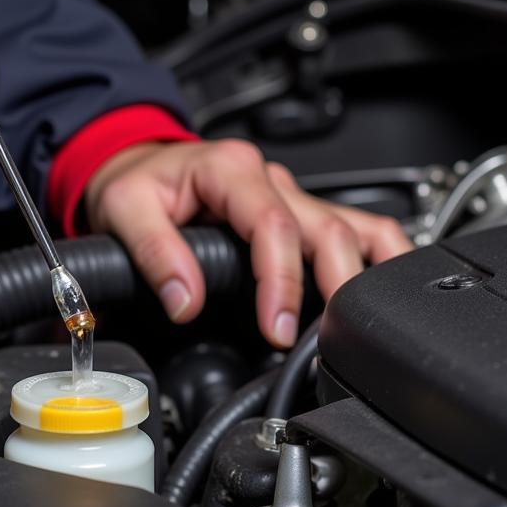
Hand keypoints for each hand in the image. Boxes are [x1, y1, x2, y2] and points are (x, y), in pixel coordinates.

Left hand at [83, 139, 412, 347]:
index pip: (273, 224)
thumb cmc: (138, 183)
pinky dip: (379, 258)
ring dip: (368, 273)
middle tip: (324, 341)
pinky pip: (356, 230)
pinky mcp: (300, 214)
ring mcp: (292, 195)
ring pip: (355, 226)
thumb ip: (154, 253)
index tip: (276, 328)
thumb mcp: (124, 208)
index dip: (281, 280)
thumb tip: (186, 302)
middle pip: (329, 228)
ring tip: (367, 323)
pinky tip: (383, 292)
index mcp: (231, 169)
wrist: (139, 165)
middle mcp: (271, 178)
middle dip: (335, 287)